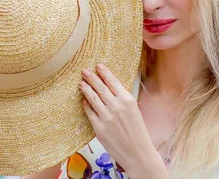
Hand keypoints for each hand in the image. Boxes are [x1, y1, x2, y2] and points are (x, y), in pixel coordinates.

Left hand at [79, 63, 167, 177]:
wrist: (138, 153)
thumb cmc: (137, 132)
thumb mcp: (134, 111)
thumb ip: (122, 99)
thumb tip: (108, 87)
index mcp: (128, 100)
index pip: (113, 81)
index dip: (104, 72)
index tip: (98, 65)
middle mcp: (117, 106)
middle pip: (100, 87)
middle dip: (91, 77)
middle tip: (84, 70)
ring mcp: (107, 117)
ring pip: (92, 98)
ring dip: (86, 89)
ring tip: (81, 83)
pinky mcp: (99, 128)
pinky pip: (89, 112)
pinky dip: (86, 105)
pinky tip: (83, 100)